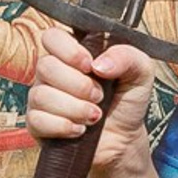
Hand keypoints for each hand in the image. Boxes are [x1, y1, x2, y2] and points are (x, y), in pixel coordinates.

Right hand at [27, 20, 158, 175]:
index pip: (52, 37)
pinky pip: (37, 120)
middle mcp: (53, 72)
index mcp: (72, 53)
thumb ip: (127, 56)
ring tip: (95, 115)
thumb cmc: (127, 103)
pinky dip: (63, 126)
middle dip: (79, 85)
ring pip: (41, 95)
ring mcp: (42, 97)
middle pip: (46, 66)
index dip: (69, 51)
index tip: (90, 66)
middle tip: (99, 96)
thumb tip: (99, 64)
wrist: (124, 140)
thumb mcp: (140, 73)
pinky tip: (79, 129)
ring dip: (74, 108)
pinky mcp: (37, 123)